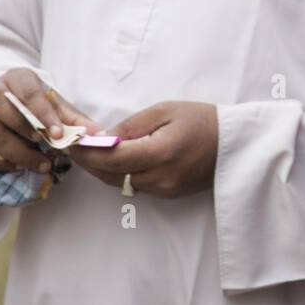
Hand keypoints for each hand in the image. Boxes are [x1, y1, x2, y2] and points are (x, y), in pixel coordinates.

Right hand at [0, 69, 99, 174]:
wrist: (11, 122)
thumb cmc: (38, 113)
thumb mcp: (59, 113)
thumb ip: (77, 122)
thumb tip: (97, 135)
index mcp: (19, 78)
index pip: (29, 91)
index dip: (43, 113)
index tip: (57, 134)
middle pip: (3, 107)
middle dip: (27, 131)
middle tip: (47, 149)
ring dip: (18, 152)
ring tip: (41, 164)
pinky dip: (0, 161)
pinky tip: (18, 167)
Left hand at [68, 101, 218, 198]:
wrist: (235, 144)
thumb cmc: (203, 120)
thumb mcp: (166, 110)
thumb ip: (132, 126)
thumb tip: (102, 138)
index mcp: (161, 153)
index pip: (111, 158)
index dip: (86, 152)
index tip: (69, 141)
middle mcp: (161, 178)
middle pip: (111, 175)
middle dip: (88, 161)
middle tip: (70, 146)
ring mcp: (165, 190)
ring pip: (120, 183)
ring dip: (101, 169)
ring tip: (86, 152)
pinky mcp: (168, 194)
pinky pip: (135, 186)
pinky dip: (119, 174)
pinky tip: (112, 160)